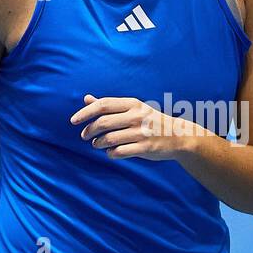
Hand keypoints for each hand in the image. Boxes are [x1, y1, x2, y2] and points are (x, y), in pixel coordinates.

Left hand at [69, 94, 196, 160]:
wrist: (179, 136)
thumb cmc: (151, 121)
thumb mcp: (134, 109)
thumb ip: (110, 106)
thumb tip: (87, 99)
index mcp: (133, 104)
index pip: (103, 105)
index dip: (85, 112)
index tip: (73, 120)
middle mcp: (137, 116)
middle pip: (103, 123)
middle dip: (89, 131)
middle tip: (84, 135)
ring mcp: (142, 132)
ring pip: (109, 139)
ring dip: (98, 144)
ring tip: (97, 144)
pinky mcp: (145, 148)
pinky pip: (119, 152)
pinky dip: (111, 153)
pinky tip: (111, 152)